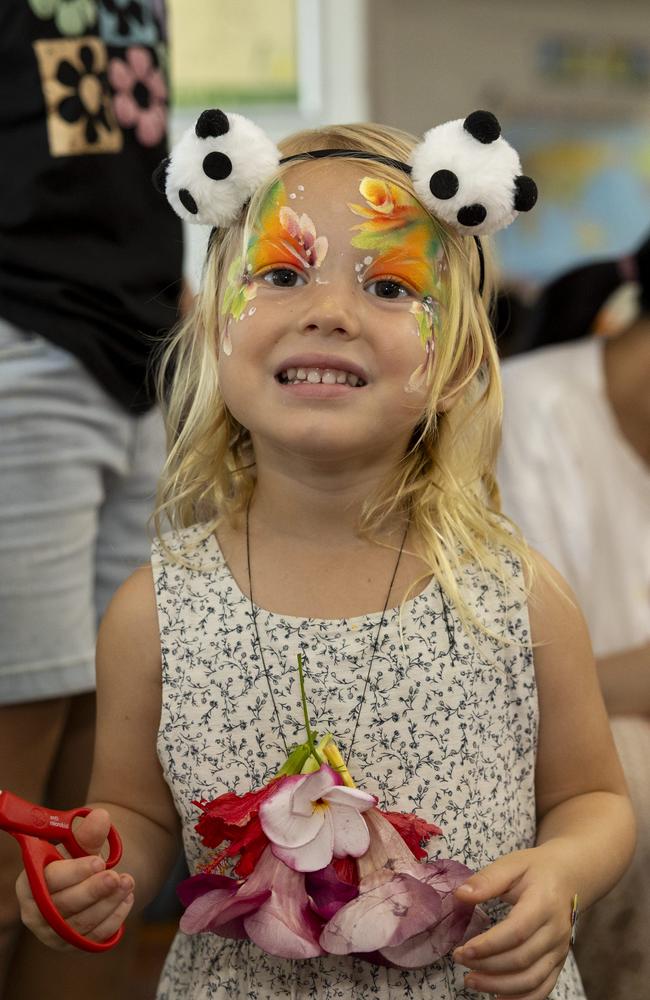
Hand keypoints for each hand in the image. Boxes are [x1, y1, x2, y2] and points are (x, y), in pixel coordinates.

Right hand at [16, 808, 134, 949]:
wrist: (85, 881)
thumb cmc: (76, 860)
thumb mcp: (80, 845)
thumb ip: (88, 834)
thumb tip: (101, 817)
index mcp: (29, 882)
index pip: (49, 880)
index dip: (74, 872)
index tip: (99, 861)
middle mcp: (36, 911)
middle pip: (64, 905)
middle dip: (94, 890)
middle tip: (116, 876)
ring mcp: (53, 933)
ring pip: (81, 923)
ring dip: (108, 903)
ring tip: (128, 882)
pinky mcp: (72, 945)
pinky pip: (94, 937)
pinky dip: (113, 918)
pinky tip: (127, 899)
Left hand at [452, 846, 573, 999]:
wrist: (568, 877)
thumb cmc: (535, 870)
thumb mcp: (511, 865)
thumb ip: (487, 880)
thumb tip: (460, 895)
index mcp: (543, 904)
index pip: (516, 932)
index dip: (489, 946)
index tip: (462, 949)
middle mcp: (555, 931)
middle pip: (521, 959)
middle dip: (487, 966)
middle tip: (459, 960)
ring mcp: (559, 950)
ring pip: (532, 979)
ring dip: (500, 986)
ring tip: (471, 981)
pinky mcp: (559, 962)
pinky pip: (543, 988)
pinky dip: (522, 999)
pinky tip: (498, 998)